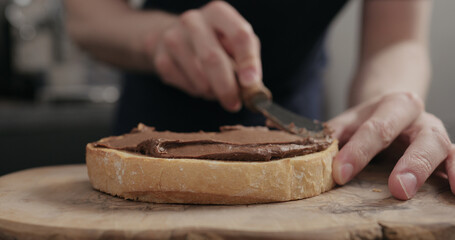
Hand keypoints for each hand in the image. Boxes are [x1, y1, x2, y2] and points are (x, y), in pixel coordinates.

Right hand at [148, 1, 261, 111]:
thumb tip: (252, 86)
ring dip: (213, 92)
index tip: (251, 82)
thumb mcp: (236, 43)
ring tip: (217, 89)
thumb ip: (248, 61)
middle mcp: (193, 20)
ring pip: (199, 78)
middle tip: (234, 104)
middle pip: (213, 58)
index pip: (239, 35)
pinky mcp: (161, 58)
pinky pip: (186, 86)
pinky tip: (199, 84)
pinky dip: (197, 92)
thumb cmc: (215, 41)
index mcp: (218, 12)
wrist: (175, 37)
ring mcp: (173, 38)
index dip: (248, 61)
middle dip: (227, 87)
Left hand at [328, 92, 453, 199]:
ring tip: (441, 192)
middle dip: (412, 163)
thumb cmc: (369, 118)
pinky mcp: (444, 152)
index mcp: (393, 106)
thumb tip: (314, 155)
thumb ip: (333, 135)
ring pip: (443, 149)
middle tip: (398, 188)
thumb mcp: (349, 120)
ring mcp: (436, 135)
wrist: (393, 105)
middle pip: (422, 137)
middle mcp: (420, 119)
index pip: (376, 128)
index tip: (340, 172)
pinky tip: (454, 191)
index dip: (358, 151)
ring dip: (437, 173)